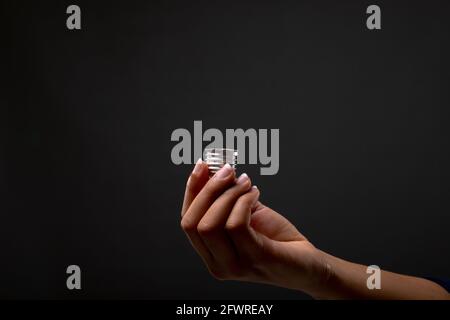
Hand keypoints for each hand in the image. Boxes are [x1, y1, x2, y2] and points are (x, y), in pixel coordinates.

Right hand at [180, 160, 328, 295]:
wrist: (307, 264)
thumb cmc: (276, 238)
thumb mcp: (244, 214)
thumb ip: (225, 199)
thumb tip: (211, 171)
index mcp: (211, 254)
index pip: (187, 222)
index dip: (191, 190)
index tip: (201, 165)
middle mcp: (218, 265)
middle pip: (193, 223)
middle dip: (209, 190)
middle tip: (227, 171)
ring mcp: (236, 266)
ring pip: (211, 224)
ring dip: (229, 194)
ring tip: (246, 183)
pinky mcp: (257, 259)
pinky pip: (236, 224)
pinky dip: (244, 201)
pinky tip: (255, 194)